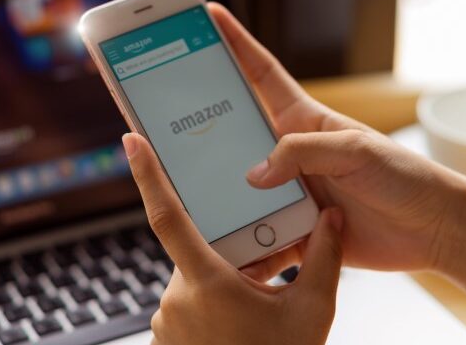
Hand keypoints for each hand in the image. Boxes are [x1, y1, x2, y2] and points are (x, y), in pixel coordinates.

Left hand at [122, 132, 343, 344]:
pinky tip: (239, 327)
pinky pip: (186, 305)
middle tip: (259, 276)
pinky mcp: (165, 339)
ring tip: (254, 311)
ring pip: (192, 280)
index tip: (132, 141)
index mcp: (207, 283)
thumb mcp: (312, 311)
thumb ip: (324, 257)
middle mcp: (175, 299)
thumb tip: (334, 216)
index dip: (148, 175)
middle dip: (225, 254)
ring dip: (220, 284)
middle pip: (195, 251)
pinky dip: (210, 307)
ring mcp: (166, 322)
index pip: (168, 217)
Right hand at [206, 2, 465, 272]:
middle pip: (234, 136)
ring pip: (240, 190)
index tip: (208, 18)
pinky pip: (259, 236)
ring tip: (186, 197)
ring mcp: (290, 191)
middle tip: (163, 122)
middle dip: (200, 129)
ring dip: (218, 196)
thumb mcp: (355, 150)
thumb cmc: (404, 176)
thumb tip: (253, 175)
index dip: (235, 44)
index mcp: (303, 120)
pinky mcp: (295, 229)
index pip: (261, 74)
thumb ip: (302, 153)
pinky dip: (242, 244)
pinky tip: (222, 249)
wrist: (433, 229)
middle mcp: (290, 153)